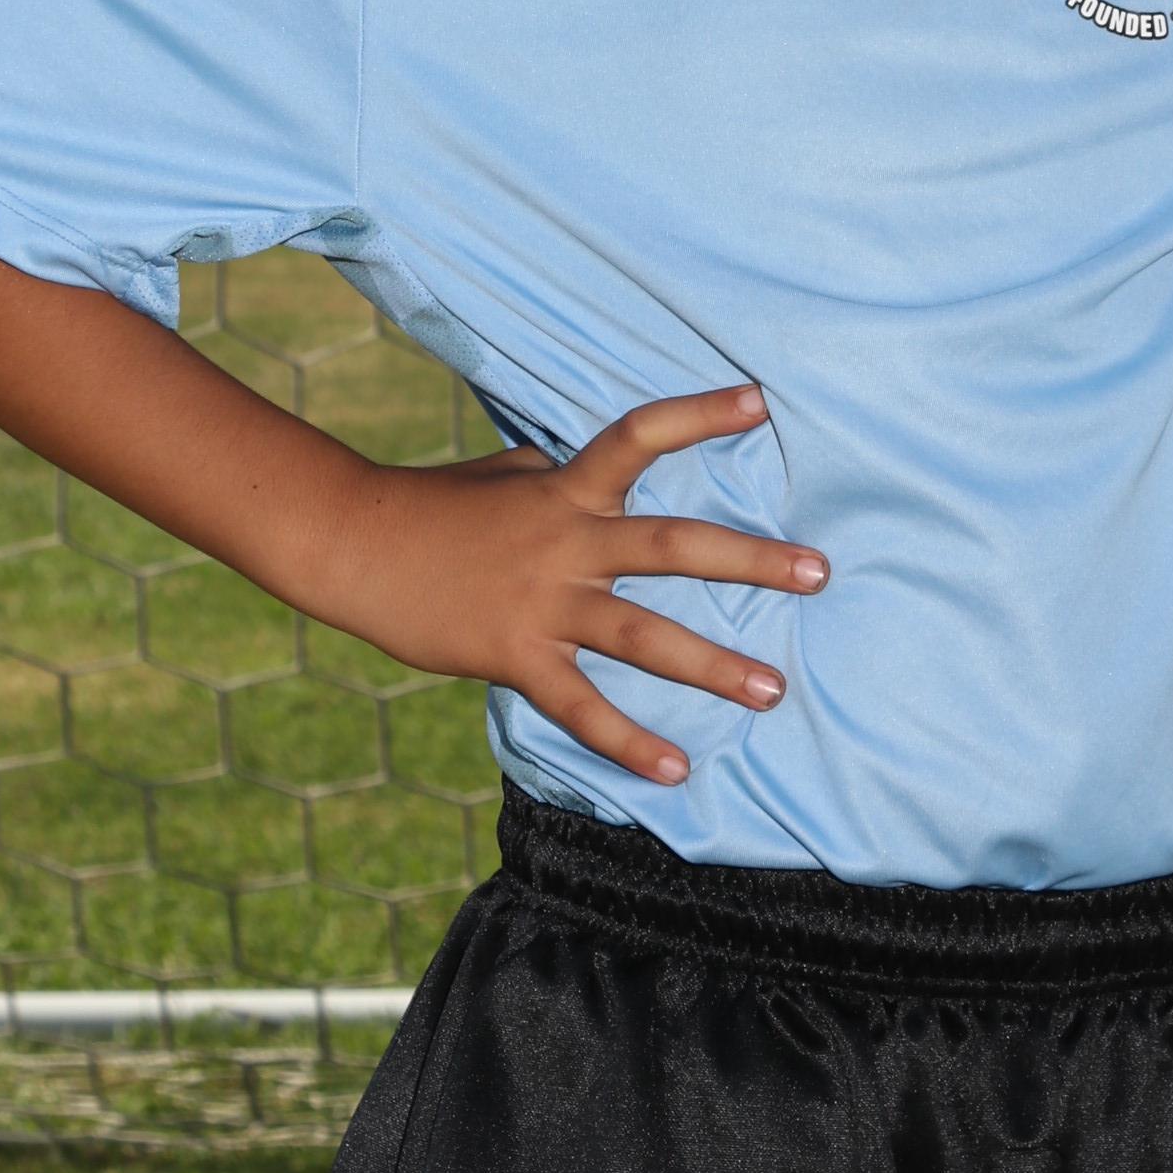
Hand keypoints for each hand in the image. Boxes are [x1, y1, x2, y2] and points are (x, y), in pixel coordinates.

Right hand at [324, 381, 825, 787]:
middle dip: (750, 559)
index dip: (699, 415)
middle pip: (672, 546)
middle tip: (818, 572)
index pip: (639, 436)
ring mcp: (543, 601)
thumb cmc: (434, 506)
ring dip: (713, 666)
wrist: (354, 546)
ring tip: (773, 691)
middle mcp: (566, 541)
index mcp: (565, 489)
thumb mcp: (504, 476)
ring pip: (642, 635)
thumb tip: (586, 471)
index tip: (762, 403)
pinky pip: (582, 706)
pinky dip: (629, 742)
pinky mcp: (515, 655)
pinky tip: (676, 770)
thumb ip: (557, 478)